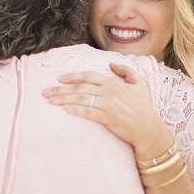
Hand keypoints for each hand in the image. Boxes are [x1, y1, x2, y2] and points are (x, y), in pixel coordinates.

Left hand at [43, 63, 172, 156]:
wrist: (148, 129)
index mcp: (114, 82)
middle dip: (60, 89)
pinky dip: (75, 110)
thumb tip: (111, 64)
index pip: (88, 76)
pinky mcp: (107, 118)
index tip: (59, 79)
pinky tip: (65, 109)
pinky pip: (87, 112)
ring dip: (63, 99)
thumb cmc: (144, 107)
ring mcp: (108, 104)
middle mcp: (109, 91)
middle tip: (46, 92)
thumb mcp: (139, 84)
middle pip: (80, 87)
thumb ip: (126, 71)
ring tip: (50, 100)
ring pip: (80, 99)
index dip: (72, 76)